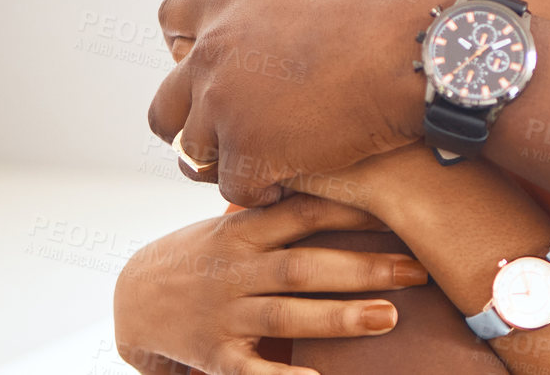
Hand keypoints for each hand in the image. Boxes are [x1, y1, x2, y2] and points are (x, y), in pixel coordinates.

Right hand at [112, 195, 429, 374]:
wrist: (133, 298)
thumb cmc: (208, 254)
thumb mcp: (238, 224)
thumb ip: (287, 212)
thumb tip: (363, 191)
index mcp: (244, 230)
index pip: (302, 214)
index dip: (350, 211)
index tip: (399, 210)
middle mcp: (234, 268)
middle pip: (303, 266)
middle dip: (362, 268)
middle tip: (416, 271)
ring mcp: (223, 313)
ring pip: (284, 314)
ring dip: (338, 317)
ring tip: (388, 317)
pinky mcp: (214, 356)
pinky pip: (250, 371)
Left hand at [150, 0, 461, 205]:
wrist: (426, 52)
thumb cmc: (396, 13)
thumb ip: (282, 4)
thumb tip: (280, 14)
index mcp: (231, 4)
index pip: (172, 18)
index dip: (187, 46)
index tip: (215, 64)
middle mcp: (212, 54)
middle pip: (165, 103)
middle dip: (191, 122)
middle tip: (231, 134)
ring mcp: (226, 106)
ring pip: (195, 153)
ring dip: (230, 160)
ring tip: (272, 162)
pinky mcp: (251, 154)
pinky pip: (235, 189)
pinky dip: (263, 191)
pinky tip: (297, 181)